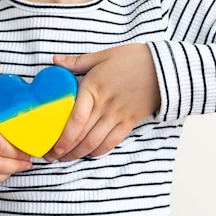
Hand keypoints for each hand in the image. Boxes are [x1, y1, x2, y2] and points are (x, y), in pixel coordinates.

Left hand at [44, 43, 160, 161]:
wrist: (163, 67)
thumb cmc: (132, 59)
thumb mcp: (102, 56)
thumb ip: (77, 62)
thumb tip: (55, 60)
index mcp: (93, 88)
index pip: (76, 119)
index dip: (63, 137)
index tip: (51, 147)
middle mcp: (104, 106)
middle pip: (81, 135)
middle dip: (64, 150)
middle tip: (51, 157)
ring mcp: (118, 116)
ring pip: (94, 142)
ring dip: (78, 154)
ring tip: (66, 158)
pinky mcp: (129, 122)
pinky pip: (112, 142)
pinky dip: (98, 151)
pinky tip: (88, 154)